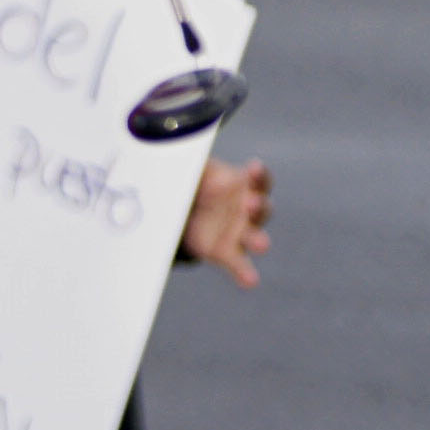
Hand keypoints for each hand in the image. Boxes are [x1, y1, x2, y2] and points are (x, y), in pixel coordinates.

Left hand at [181, 157, 270, 286]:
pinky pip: (239, 263)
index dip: (258, 174)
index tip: (254, 167)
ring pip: (255, 236)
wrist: (185, 208)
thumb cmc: (194, 181)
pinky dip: (245, 272)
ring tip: (261, 243)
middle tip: (249, 203)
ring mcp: (239, 231)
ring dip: (258, 239)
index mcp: (241, 183)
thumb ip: (187, 164)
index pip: (258, 179)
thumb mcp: (189, 168)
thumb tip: (168, 149)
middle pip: (261, 207)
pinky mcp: (227, 252)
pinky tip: (250, 281)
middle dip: (257, 205)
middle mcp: (247, 208)